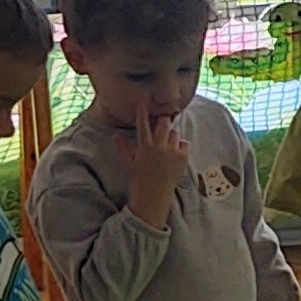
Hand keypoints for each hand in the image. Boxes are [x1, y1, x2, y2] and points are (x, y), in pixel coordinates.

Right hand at [123, 107, 190, 225]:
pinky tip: (175, 153)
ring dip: (171, 135)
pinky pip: (184, 143)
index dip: (143, 112)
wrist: (152, 198)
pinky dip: (181, 146)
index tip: (143, 102)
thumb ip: (123, 147)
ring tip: (166, 144)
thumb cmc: (138, 180)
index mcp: (145, 146)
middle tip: (162, 121)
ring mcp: (173, 152)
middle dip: (163, 120)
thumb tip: (115, 134)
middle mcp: (159, 146)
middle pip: (164, 123)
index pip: (143, 124)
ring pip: (175, 133)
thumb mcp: (129, 163)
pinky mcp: (183, 158)